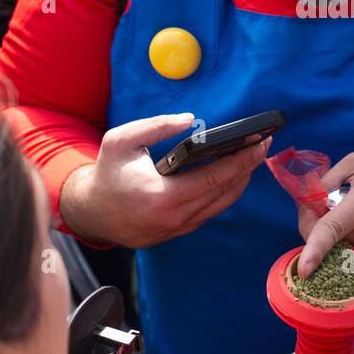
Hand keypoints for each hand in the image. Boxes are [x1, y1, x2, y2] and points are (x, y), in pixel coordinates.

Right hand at [62, 114, 270, 246]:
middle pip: (224, 193)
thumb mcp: (121, 141)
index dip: (242, 160)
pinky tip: (231, 175)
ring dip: (239, 182)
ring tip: (252, 158)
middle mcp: (174, 219)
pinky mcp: (176, 233)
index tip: (260, 143)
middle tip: (263, 145)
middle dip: (247, 167)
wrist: (90, 211)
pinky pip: (207, 212)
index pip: (214, 178)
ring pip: (219, 206)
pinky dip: (222, 193)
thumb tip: (190, 120)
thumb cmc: (107, 173)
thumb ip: (156, 126)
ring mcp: (176, 230)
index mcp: (162, 197)